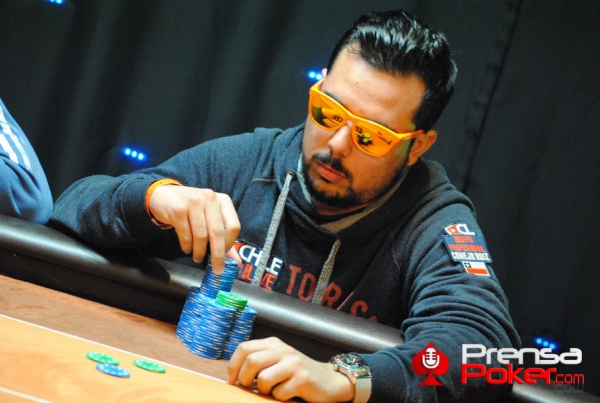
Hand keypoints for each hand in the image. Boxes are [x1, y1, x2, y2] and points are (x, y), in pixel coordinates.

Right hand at [148, 185, 240, 272]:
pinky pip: (186, 235)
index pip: (234, 226)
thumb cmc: (193, 209)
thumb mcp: (211, 217)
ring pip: (201, 235)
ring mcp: (194, 203)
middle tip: (216, 268)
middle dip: (217, 254)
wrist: (165, 196)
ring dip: (199, 251)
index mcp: (223, 200)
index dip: (229, 244)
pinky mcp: (179, 210)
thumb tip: (237, 262)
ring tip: (197, 257)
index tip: (224, 254)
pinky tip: (187, 249)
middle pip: (218, 232)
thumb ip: (224, 238)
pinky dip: (187, 246)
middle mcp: (210, 198)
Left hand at [227, 337, 353, 401]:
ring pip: (264, 379)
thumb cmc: (296, 374)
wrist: (328, 381)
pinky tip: (288, 394)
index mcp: (274, 343)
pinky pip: (279, 393)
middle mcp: (284, 350)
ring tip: (272, 391)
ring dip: (264, 391)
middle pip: (251, 362)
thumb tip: (232, 376)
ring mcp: (294, 363)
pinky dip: (279, 398)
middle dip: (245, 380)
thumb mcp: (277, 361)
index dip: (233, 366)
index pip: (244, 348)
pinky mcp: (303, 378)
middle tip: (251, 388)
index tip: (232, 381)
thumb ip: (259, 362)